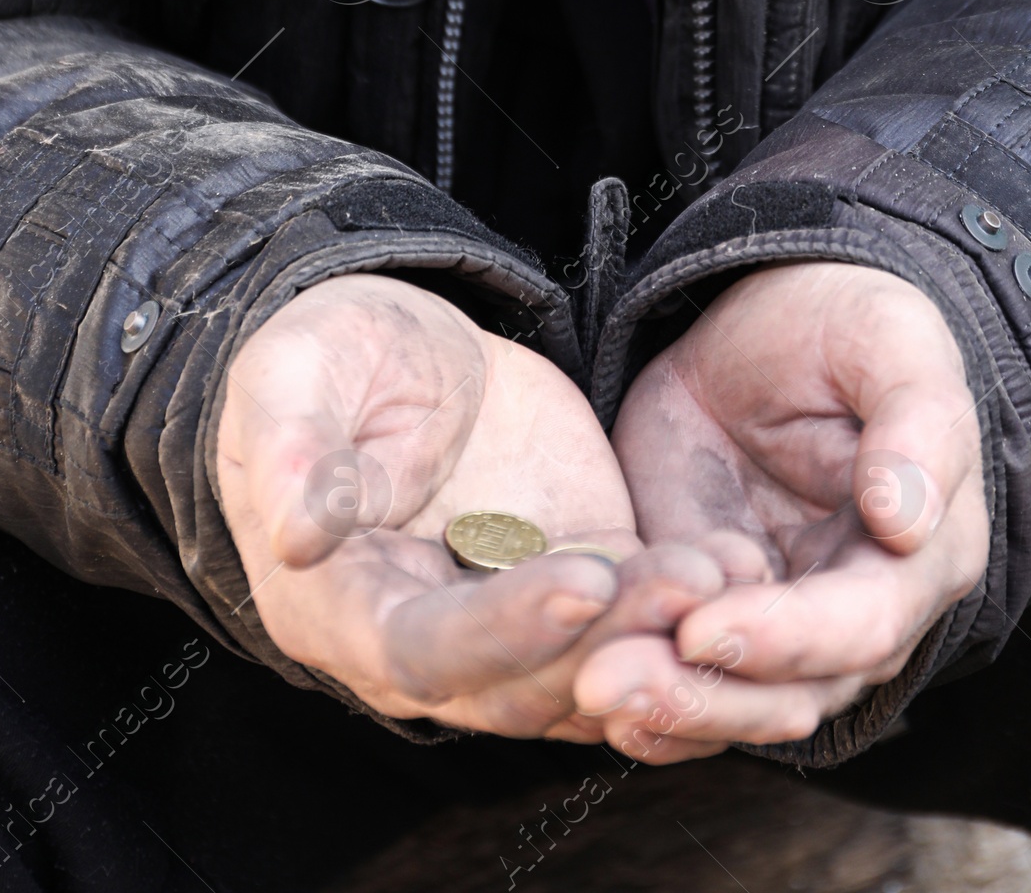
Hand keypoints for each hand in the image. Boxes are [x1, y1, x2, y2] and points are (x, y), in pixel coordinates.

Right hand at [216, 272, 757, 750]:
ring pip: (593, 665)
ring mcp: (512, 616)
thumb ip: (291, 452)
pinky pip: (634, 618)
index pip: (429, 651)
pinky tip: (741, 563)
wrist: (390, 348)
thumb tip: (297, 530)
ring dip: (663, 634)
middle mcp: (431, 641)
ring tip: (727, 573)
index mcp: (344, 611)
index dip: (507, 628)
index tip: (585, 577)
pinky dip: (685, 605)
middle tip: (689, 586)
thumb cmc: (323, 360)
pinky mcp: (577, 576)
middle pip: (526, 682)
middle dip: (613, 642)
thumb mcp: (289, 378)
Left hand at [586, 263, 988, 753]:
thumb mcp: (891, 340)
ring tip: (589, 689)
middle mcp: (858, 612)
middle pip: (793, 693)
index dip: (789, 637)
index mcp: (922, 556)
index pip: (864, 626)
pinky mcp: (713, 612)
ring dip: (666, 709)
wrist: (769, 322)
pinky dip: (645, 705)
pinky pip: (688, 680)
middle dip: (706, 697)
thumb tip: (907, 520)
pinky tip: (583, 701)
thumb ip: (916, 422)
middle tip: (611, 681)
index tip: (704, 628)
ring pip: (737, 704)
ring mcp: (781, 620)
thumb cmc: (848, 326)